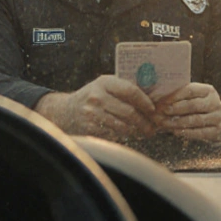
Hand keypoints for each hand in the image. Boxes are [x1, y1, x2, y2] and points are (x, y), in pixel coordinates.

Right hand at [35, 75, 156, 141]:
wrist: (66, 111)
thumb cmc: (93, 97)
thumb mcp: (105, 86)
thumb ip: (123, 88)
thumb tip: (153, 98)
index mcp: (105, 82)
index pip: (131, 91)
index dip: (145, 102)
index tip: (153, 109)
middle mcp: (98, 97)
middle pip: (129, 112)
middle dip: (145, 122)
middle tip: (152, 127)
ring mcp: (93, 113)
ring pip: (123, 126)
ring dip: (137, 131)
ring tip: (144, 132)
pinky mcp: (90, 128)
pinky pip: (114, 135)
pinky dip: (125, 137)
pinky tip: (130, 136)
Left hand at [153, 83, 220, 145]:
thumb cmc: (200, 105)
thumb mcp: (194, 97)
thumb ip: (180, 96)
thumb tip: (157, 98)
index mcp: (208, 90)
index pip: (191, 90)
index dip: (175, 95)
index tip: (161, 100)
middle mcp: (215, 103)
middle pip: (193, 105)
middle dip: (175, 108)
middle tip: (161, 111)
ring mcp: (217, 117)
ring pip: (196, 120)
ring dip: (178, 122)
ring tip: (164, 123)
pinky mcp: (217, 131)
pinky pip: (200, 132)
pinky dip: (187, 133)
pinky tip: (175, 132)